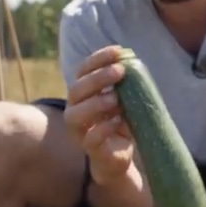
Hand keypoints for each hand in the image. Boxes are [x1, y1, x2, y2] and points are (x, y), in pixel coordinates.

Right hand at [63, 46, 134, 183]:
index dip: (98, 59)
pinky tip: (117, 121)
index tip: (118, 51)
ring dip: (96, 103)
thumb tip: (131, 60)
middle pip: (76, 89)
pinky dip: (103, 128)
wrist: (118, 156)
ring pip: (75, 114)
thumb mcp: (123, 99)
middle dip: (98, 78)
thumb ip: (123, 83)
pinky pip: (90, 138)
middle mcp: (75, 110)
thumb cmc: (118, 122)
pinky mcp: (90, 149)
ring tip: (116, 98)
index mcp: (82, 94)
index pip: (83, 71)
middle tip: (120, 71)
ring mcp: (79, 131)